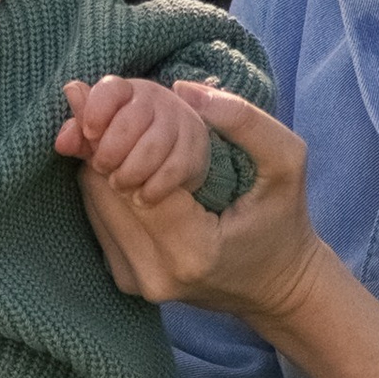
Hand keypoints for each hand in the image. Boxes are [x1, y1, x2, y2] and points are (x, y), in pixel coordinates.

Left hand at [55, 72, 215, 208]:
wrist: (177, 145)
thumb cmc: (127, 138)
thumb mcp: (99, 133)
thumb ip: (79, 135)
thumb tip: (61, 141)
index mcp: (127, 91)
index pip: (111, 90)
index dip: (95, 111)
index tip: (89, 133)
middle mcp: (157, 100)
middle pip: (130, 122)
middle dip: (110, 152)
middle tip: (102, 168)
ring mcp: (180, 123)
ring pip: (153, 148)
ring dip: (129, 173)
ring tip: (119, 185)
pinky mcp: (195, 149)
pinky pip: (173, 170)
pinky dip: (153, 189)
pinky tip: (141, 198)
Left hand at [79, 81, 378, 377]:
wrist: (285, 293)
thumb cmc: (289, 230)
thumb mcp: (287, 167)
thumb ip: (246, 124)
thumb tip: (190, 91)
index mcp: (186, 255)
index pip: (125, 174)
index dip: (112, 124)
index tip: (112, 84)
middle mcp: (150, 276)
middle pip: (97, 184)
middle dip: (97, 130)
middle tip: (103, 85)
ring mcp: (134, 283)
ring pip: (89, 199)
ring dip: (93, 151)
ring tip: (108, 106)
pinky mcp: (126, 279)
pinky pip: (96, 217)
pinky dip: (98, 177)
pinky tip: (110, 145)